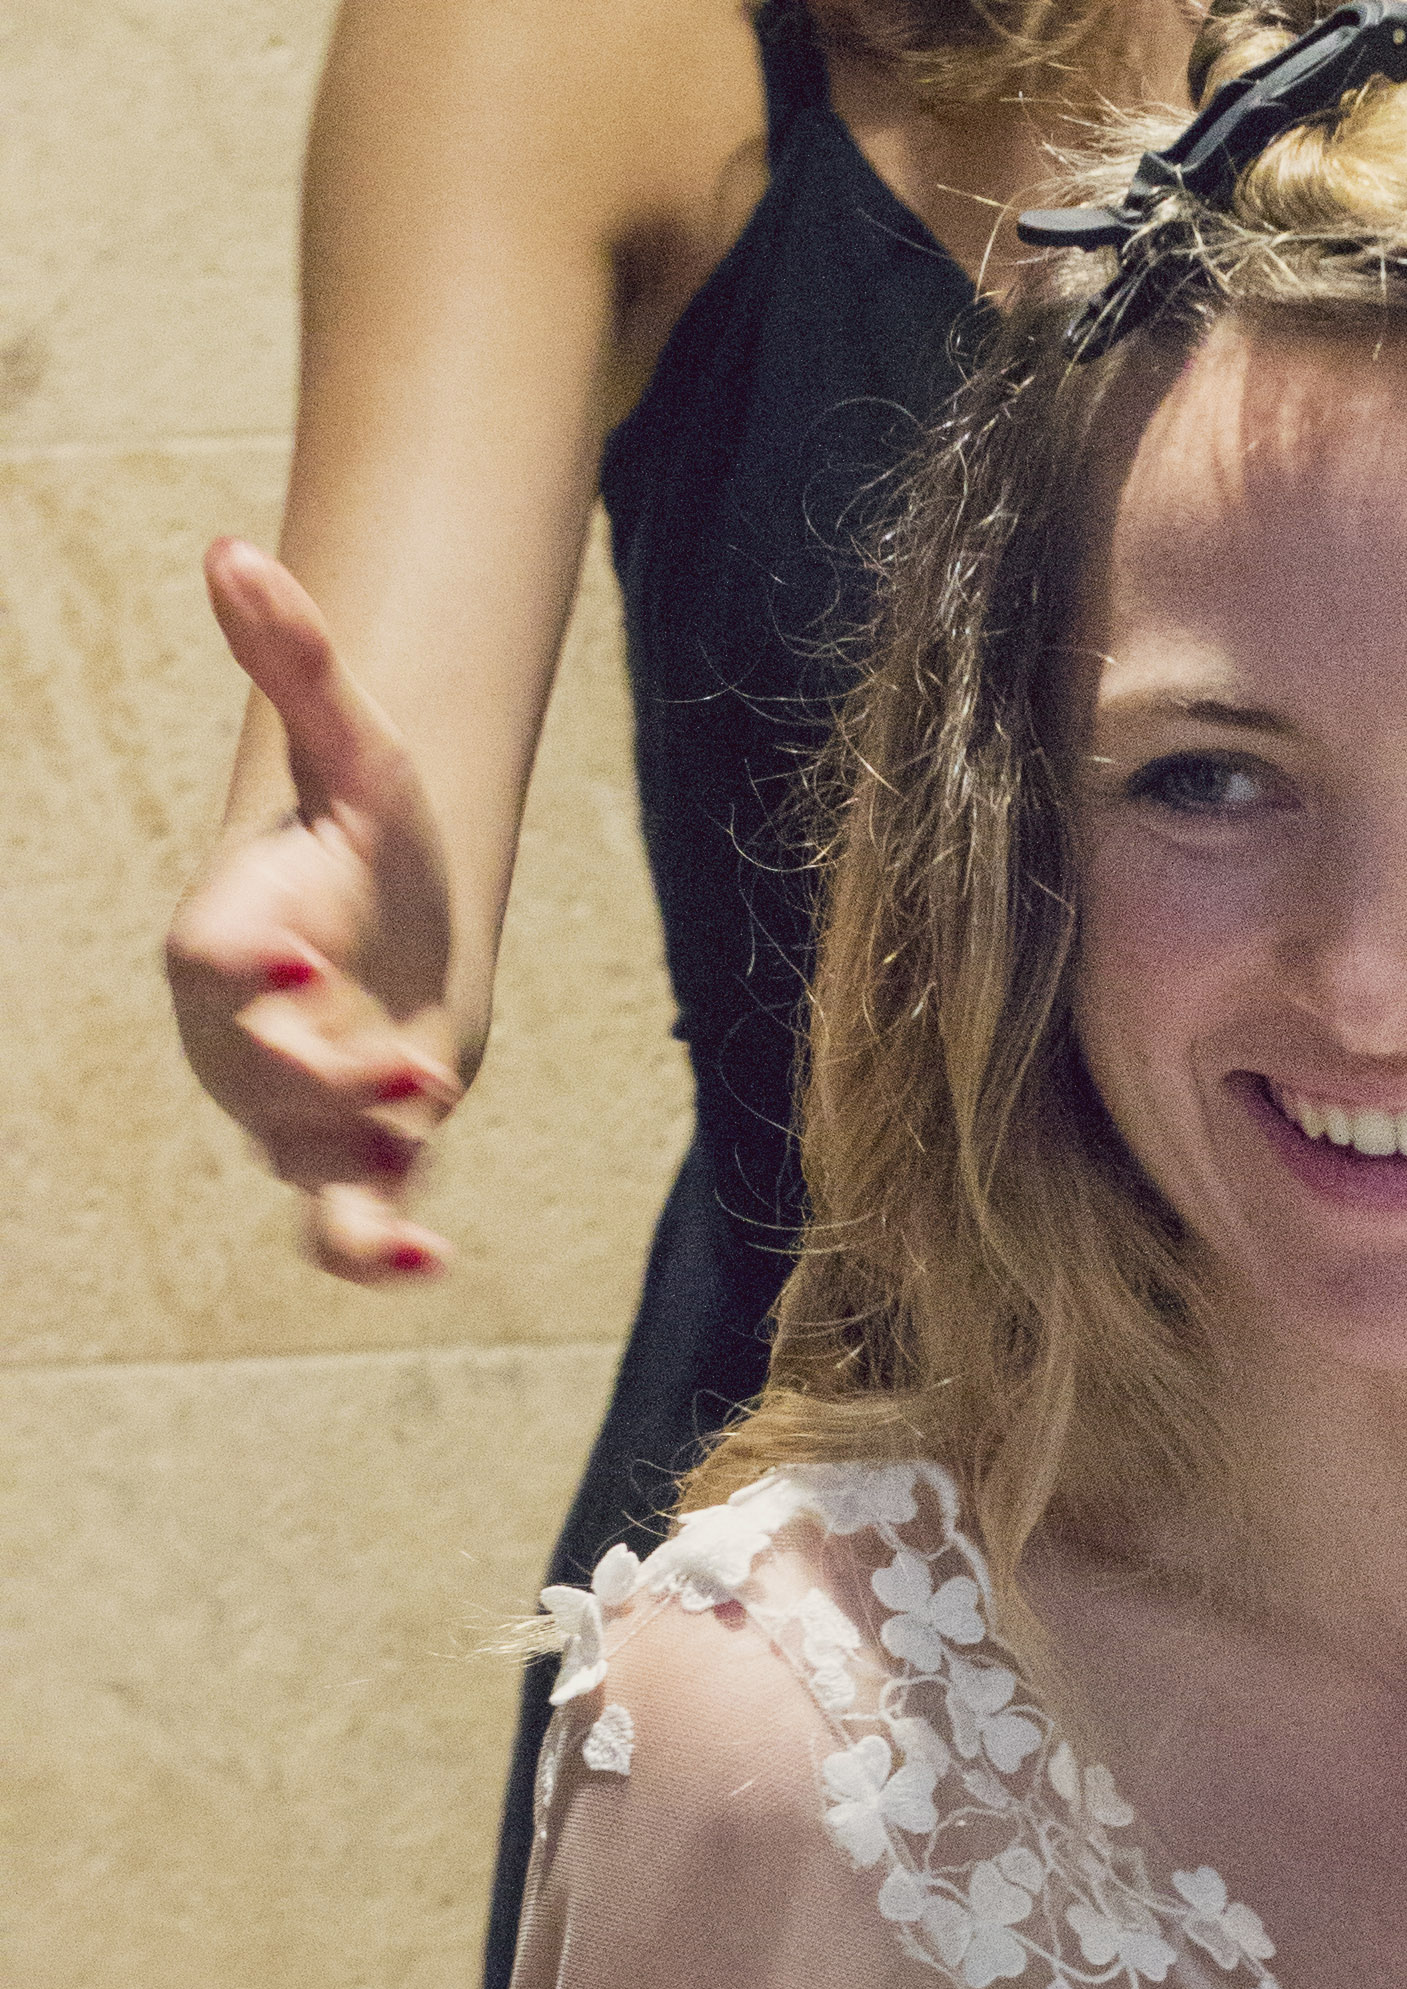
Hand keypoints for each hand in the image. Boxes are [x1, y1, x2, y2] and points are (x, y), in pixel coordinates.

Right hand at [163, 539, 465, 1287]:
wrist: (404, 940)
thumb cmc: (368, 844)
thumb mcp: (356, 752)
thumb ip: (295, 665)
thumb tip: (232, 548)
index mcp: (227, 939)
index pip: (214, 966)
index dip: (247, 975)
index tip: (298, 967)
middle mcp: (242, 1041)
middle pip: (260, 1076)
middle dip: (322, 1080)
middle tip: (403, 1076)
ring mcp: (292, 1116)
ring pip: (304, 1157)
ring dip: (361, 1160)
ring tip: (425, 1137)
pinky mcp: (351, 1169)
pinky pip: (339, 1229)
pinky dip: (370, 1254)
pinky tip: (430, 1261)